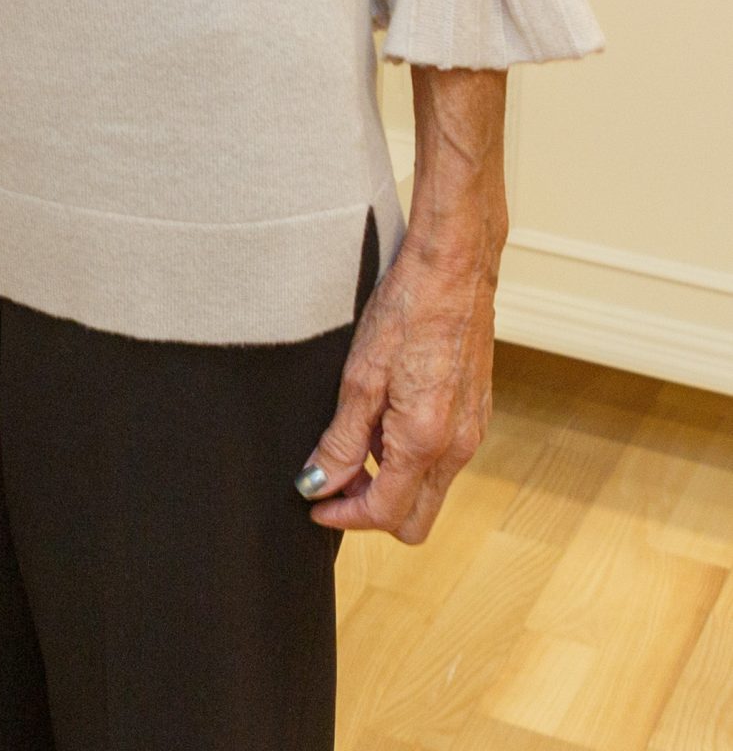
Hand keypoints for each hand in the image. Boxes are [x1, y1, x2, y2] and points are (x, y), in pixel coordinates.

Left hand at [299, 231, 499, 542]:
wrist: (454, 269)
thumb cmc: (407, 312)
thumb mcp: (359, 378)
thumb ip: (341, 440)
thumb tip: (317, 484)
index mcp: (425, 442)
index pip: (384, 513)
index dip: (343, 516)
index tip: (313, 503)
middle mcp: (458, 448)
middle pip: (415, 519)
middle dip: (371, 510)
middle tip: (333, 479)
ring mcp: (473, 432)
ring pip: (429, 489)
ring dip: (390, 481)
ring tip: (354, 438)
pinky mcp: (476, 414)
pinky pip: (442, 459)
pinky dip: (410, 456)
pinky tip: (384, 417)